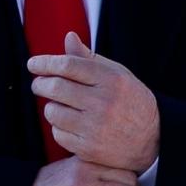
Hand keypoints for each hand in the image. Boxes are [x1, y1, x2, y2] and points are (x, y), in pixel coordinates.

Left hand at [29, 32, 160, 172]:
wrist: (152, 139)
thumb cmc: (130, 100)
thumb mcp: (117, 74)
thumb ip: (90, 58)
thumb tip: (68, 37)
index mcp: (111, 80)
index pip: (68, 65)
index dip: (45, 63)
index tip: (33, 64)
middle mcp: (103, 102)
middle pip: (56, 87)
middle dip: (40, 83)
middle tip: (37, 83)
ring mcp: (95, 127)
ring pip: (53, 111)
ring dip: (49, 106)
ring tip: (57, 104)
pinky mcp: (89, 148)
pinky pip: (58, 133)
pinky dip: (58, 126)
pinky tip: (68, 123)